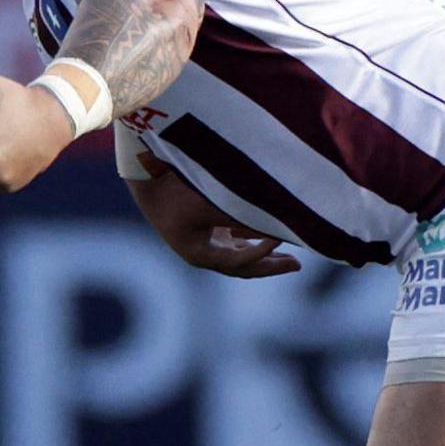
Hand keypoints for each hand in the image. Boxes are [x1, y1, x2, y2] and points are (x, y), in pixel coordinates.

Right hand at [130, 157, 299, 277]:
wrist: (148, 178)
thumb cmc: (176, 189)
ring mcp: (204, 244)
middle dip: (270, 266)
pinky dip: (254, 240)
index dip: (263, 253)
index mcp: (200, 254)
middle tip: (296, 265)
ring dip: (264, 255)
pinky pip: (236, 243)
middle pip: (243, 267)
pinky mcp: (206, 232)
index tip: (282, 237)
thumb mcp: (210, 202)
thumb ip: (241, 213)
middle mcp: (202, 255)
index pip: (239, 261)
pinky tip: (269, 235)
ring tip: (289, 257)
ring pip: (240, 256)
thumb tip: (275, 219)